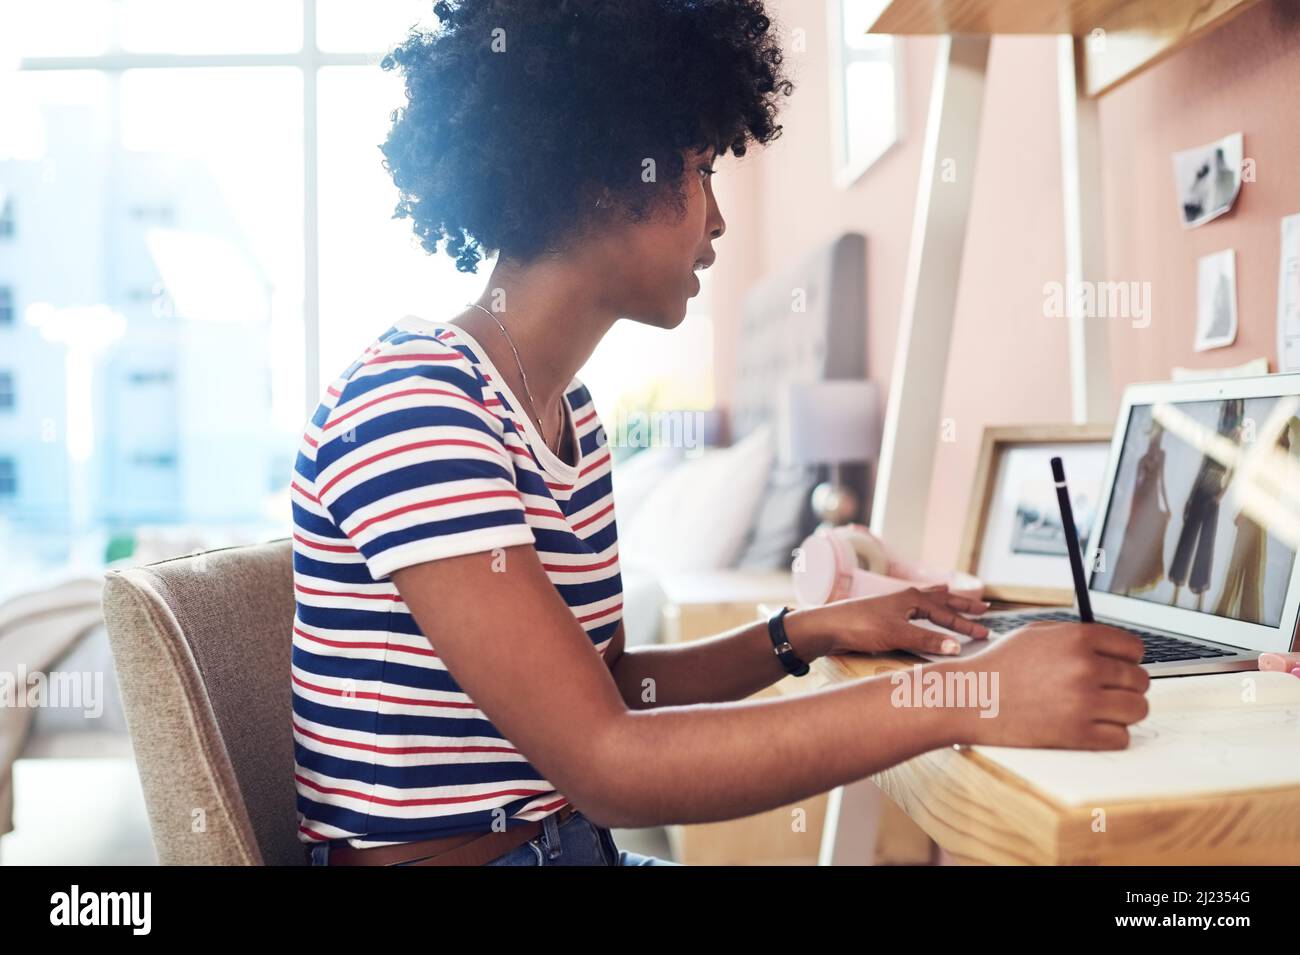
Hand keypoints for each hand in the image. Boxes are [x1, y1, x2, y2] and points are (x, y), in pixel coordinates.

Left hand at [790, 585, 990, 658]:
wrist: (827, 627)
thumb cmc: (860, 627)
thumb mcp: (897, 635)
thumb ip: (926, 641)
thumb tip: (957, 647)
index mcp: (912, 598)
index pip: (947, 612)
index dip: (967, 624)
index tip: (986, 633)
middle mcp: (905, 597)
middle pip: (941, 599)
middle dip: (962, 605)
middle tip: (985, 607)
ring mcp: (894, 604)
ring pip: (926, 600)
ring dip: (944, 601)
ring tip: (955, 595)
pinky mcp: (884, 615)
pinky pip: (913, 607)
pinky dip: (924, 606)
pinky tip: (921, 607)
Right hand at [955, 621, 1149, 749]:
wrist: (971, 697)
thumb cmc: (1000, 666)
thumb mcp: (1037, 634)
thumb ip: (1078, 637)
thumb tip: (1115, 648)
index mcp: (1077, 638)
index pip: (1134, 648)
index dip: (1127, 658)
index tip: (1118, 666)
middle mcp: (1084, 667)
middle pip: (1140, 680)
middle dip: (1126, 685)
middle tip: (1106, 691)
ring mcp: (1082, 702)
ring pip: (1137, 709)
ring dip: (1123, 711)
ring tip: (1101, 710)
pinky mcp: (1077, 734)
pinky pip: (1121, 737)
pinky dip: (1111, 735)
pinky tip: (1092, 727)